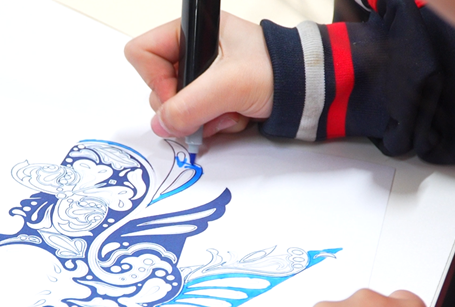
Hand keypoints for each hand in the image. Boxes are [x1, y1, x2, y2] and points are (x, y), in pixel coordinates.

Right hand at [124, 12, 273, 139]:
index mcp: (195, 32)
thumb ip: (190, 105)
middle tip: (209, 109)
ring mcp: (205, 78)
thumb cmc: (280, 69)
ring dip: (203, 119)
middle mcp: (196, 53)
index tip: (177, 95)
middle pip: (159, 87)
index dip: (154, 78)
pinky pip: (196, 119)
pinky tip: (236, 117)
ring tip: (230, 113)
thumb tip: (162, 124)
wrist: (311, 90)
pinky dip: (215, 125)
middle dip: (186, 106)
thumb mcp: (230, 84)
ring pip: (178, 108)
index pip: (143, 53)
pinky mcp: (215, 98)